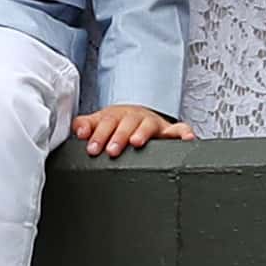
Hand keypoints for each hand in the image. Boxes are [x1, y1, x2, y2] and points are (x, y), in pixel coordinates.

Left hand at [71, 104, 192, 156]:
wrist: (138, 115)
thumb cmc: (117, 123)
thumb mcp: (100, 123)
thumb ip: (86, 125)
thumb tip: (78, 129)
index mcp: (116, 115)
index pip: (106, 122)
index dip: (98, 134)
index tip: (92, 147)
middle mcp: (135, 117)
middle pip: (126, 123)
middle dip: (118, 136)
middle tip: (111, 150)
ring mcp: (153, 123)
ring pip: (149, 125)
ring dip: (142, 132)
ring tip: (136, 142)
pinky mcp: (169, 130)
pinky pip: (180, 130)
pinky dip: (184, 133)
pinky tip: (187, 138)